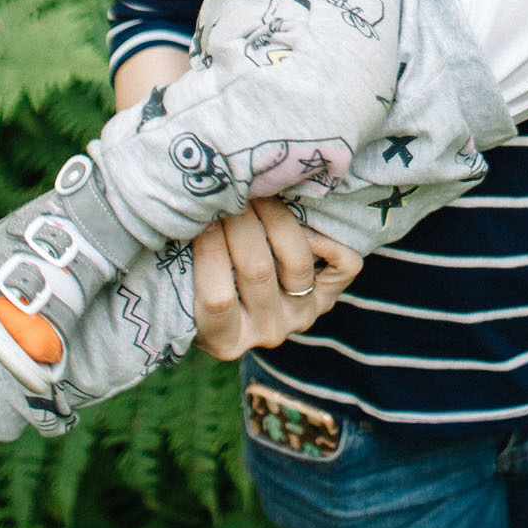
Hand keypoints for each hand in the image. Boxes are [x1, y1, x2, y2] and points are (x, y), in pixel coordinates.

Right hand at [189, 197, 362, 360]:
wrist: (240, 295)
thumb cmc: (195, 276)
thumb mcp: (182, 278)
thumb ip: (184, 256)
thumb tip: (185, 210)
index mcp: (224, 340)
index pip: (217, 299)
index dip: (208, 251)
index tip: (201, 214)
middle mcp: (267, 333)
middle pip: (257, 271)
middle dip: (240, 221)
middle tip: (229, 187)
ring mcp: (301, 316)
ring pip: (297, 263)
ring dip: (275, 217)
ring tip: (256, 192)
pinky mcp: (328, 297)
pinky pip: (345, 266)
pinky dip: (329, 239)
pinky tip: (305, 219)